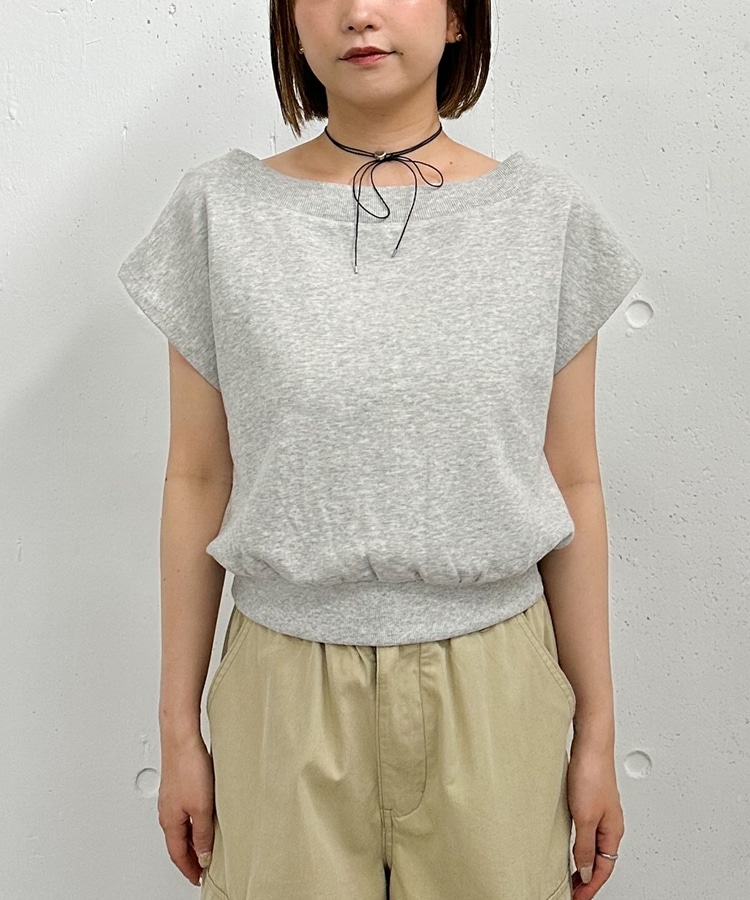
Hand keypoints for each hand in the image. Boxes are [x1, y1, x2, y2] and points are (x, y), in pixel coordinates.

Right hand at [157, 731, 215, 885]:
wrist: (182, 738)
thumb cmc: (188, 768)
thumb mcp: (202, 808)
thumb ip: (203, 834)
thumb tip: (203, 855)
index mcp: (170, 822)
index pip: (178, 855)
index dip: (190, 869)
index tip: (199, 879)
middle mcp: (167, 812)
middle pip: (178, 843)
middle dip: (189, 858)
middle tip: (202, 868)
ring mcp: (171, 799)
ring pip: (180, 828)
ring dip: (192, 840)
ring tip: (205, 847)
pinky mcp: (178, 786)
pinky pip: (184, 814)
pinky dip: (192, 824)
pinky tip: (202, 819)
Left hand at [567, 740, 623, 898]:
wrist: (590, 744)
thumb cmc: (592, 774)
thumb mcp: (585, 817)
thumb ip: (584, 846)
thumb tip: (585, 871)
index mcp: (613, 831)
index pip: (604, 869)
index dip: (591, 887)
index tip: (578, 898)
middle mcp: (610, 823)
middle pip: (601, 860)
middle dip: (588, 878)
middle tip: (573, 890)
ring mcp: (601, 811)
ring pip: (594, 845)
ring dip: (583, 861)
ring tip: (571, 872)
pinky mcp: (590, 799)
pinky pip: (587, 831)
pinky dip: (580, 844)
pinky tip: (571, 842)